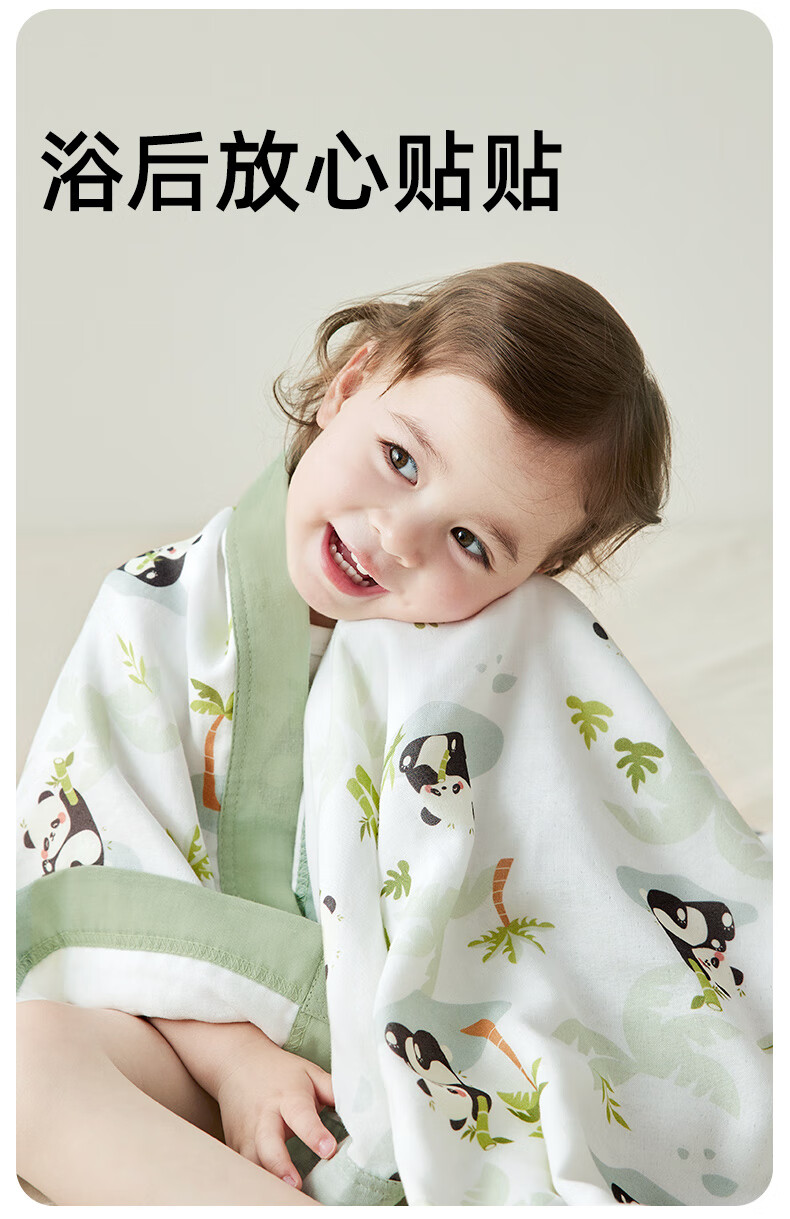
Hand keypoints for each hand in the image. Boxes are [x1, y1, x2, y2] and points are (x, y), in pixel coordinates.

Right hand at [214, 1030, 336, 1188]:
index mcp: (288, 1096)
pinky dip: (254, 1180)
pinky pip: (243, 1166)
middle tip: (295, 1184)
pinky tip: (266, 1194)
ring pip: (252, 1159)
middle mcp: (265, 1115)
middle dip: (280, 1164)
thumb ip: (334, 1090)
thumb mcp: (310, 1073)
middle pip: (268, 1142)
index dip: (314, 1134)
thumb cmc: (280, 1071)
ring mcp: (246, 1132)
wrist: (236, 1061)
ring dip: (266, 1178)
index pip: (302, 1115)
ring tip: (282, 1198)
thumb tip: (364, 1104)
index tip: (329, 1150)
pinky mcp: (235, 1144)